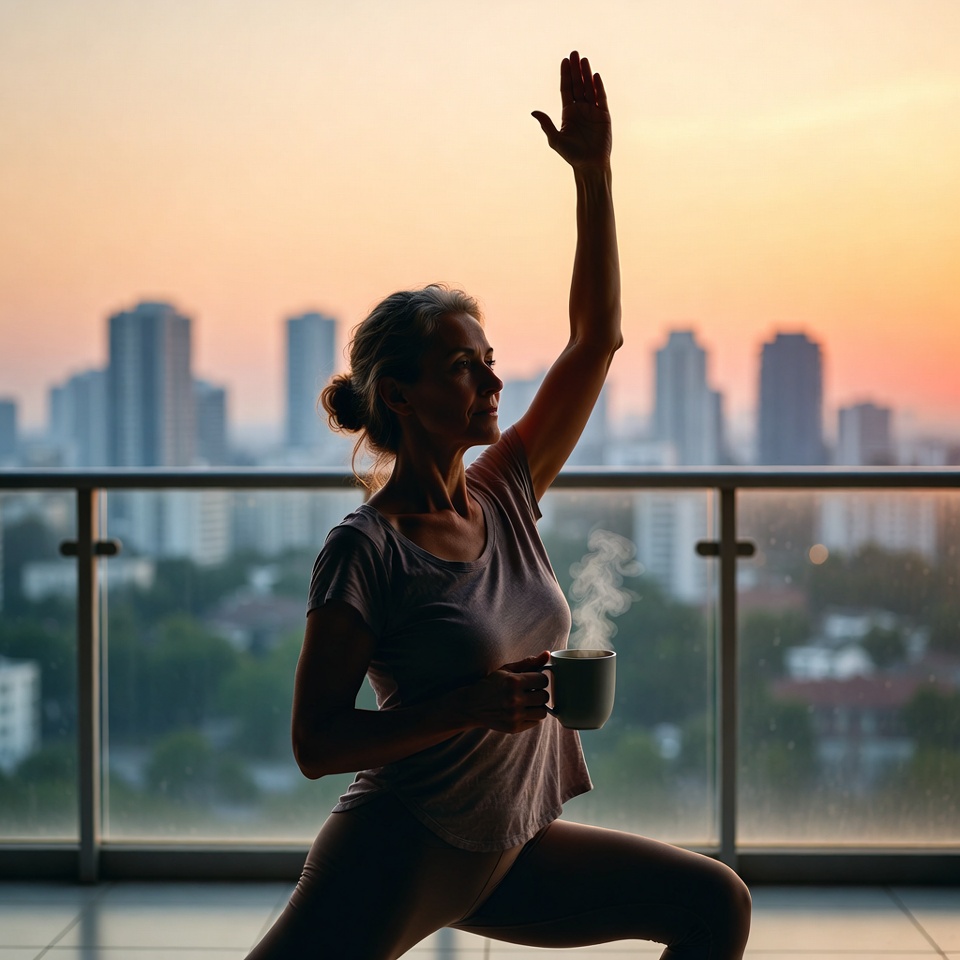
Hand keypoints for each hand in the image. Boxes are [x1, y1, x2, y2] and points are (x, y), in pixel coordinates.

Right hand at [457, 651, 549, 733]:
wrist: (472, 705)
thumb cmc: (491, 684)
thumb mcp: (507, 670)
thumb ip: (528, 663)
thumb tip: (547, 654)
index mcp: (513, 682)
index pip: (543, 680)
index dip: (539, 679)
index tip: (533, 680)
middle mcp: (514, 699)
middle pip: (545, 696)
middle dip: (539, 692)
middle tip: (529, 692)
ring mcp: (514, 715)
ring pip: (543, 711)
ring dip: (537, 706)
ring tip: (527, 702)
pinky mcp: (514, 728)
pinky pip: (536, 722)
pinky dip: (532, 716)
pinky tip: (521, 711)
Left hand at [532, 51, 611, 169]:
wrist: (589, 165)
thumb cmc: (571, 155)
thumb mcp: (555, 139)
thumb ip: (546, 124)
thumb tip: (534, 112)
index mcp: (568, 113)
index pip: (566, 89)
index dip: (565, 75)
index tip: (564, 60)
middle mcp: (580, 109)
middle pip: (577, 84)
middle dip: (575, 69)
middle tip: (574, 52)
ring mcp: (592, 111)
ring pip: (589, 88)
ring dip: (586, 74)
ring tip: (584, 59)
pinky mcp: (603, 115)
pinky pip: (601, 98)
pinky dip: (598, 86)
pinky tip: (595, 76)